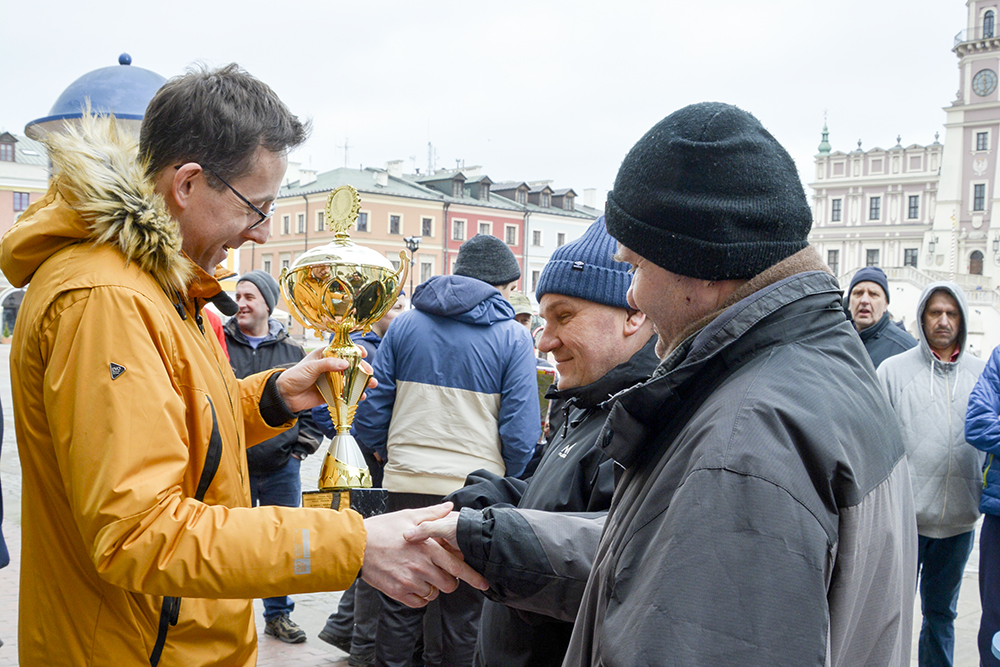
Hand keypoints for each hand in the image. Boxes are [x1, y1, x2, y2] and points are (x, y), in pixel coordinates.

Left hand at [276, 346, 376, 412]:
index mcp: (326, 355)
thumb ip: (328, 364)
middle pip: (351, 366)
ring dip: (361, 383)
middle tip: (370, 374)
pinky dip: (354, 395)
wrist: (286, 395)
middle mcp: (332, 367)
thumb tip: (345, 364)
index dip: (355, 350)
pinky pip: (346, 394)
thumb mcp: (311, 366)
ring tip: (370, 385)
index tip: (363, 353)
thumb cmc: (295, 375)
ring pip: (351, 380)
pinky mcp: (332, 393)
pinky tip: (360, 396)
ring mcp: (333, 380)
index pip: (344, 350)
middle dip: (363, 369)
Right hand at [362, 503, 486, 607]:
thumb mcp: (408, 517)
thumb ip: (432, 515)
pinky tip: (412, 584)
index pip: (458, 567)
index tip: (484, 583)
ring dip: (433, 588)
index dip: (474, 577)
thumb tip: (449, 508)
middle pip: (449, 584)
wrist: (355, 546)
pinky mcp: (398, 593)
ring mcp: (410, 581)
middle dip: (449, 581)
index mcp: (428, 548)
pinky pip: (419, 602)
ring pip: (434, 594)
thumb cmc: (382, 529)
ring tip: (422, 575)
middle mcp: (422, 567)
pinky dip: (420, 596)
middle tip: (441, 574)